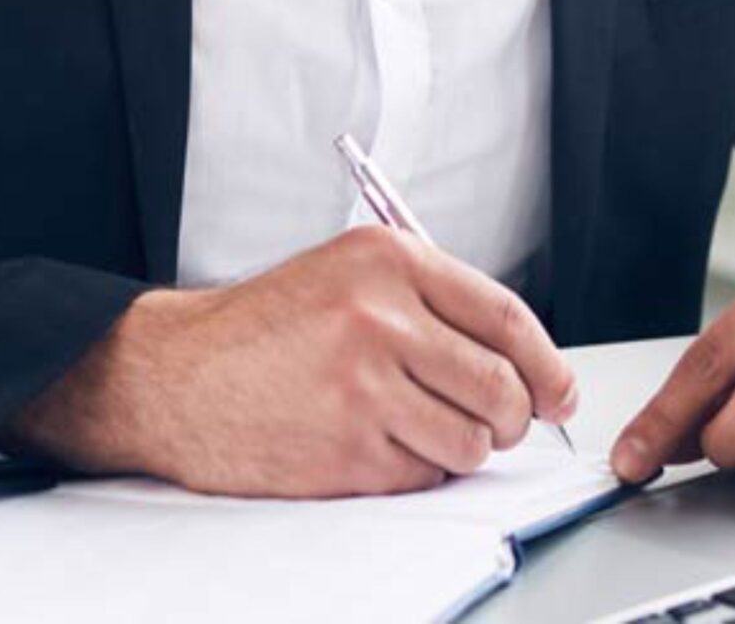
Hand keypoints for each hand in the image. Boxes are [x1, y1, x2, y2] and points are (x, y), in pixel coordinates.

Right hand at [0, 227, 577, 496]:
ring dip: (464, 447)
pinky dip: (418, 470)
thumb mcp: (347, 275)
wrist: (174, 376)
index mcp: (387, 260)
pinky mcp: (347, 450)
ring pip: (472, 439)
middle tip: (500, 422)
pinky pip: (425, 474)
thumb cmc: (264, 329)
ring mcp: (364, 387)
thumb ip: (431, 301)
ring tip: (422, 428)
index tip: (560, 390)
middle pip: (501, 385)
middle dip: (514, 416)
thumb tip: (523, 358)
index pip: (506, 315)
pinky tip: (377, 444)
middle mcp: (380, 317)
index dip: (547, 362)